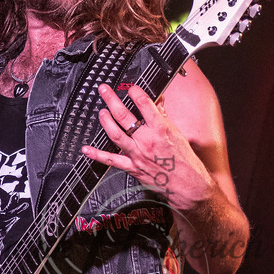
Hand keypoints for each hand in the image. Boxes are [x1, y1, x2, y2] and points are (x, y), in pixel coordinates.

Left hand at [83, 83, 213, 209]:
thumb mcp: (177, 134)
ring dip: (105, 121)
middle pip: (125, 116)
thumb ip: (164, 117)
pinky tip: (87, 149)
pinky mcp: (132, 167)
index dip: (135, 92)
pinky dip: (97, 155)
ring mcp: (138, 154)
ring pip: (116, 134)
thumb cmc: (184, 161)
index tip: (131, 88)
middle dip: (112, 100)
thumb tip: (158, 101)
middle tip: (104, 90)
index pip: (145, 104)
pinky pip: (112, 160)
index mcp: (161, 129)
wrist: (187, 185)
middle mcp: (147, 140)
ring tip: (101, 112)